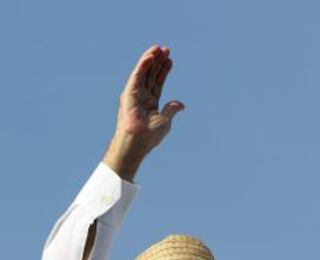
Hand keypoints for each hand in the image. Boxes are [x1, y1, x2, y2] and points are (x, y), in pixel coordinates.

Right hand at [104, 45, 184, 180]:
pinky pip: (137, 76)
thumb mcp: (165, 121)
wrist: (138, 142)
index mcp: (150, 104)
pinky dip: (143, 65)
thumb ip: (171, 109)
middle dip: (158, 62)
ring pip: (144, 73)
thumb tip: (181, 104)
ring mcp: (135, 94)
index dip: (164, 71)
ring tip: (159, 48)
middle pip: (151, 75)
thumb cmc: (150, 136)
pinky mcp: (129, 93)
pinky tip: (150, 56)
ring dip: (150, 59)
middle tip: (166, 49)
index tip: (170, 60)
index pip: (158, 83)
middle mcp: (142, 97)